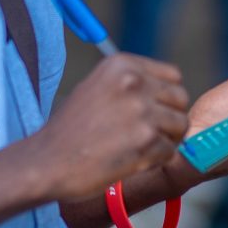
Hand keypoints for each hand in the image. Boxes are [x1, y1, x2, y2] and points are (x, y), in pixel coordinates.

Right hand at [34, 54, 188, 201]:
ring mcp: (142, 112)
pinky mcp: (146, 142)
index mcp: (122, 65)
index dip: (166, 97)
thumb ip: (131, 84)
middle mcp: (134, 82)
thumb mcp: (96, 88)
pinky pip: (171, 151)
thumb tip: (168, 93)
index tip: (153, 112)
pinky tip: (132, 161)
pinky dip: (156, 160)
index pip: (173, 75)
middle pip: (181, 98)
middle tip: (150, 134)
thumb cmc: (70, 129)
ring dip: (165, 141)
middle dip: (170, 118)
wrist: (46, 162)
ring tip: (138, 148)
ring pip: (181, 125)